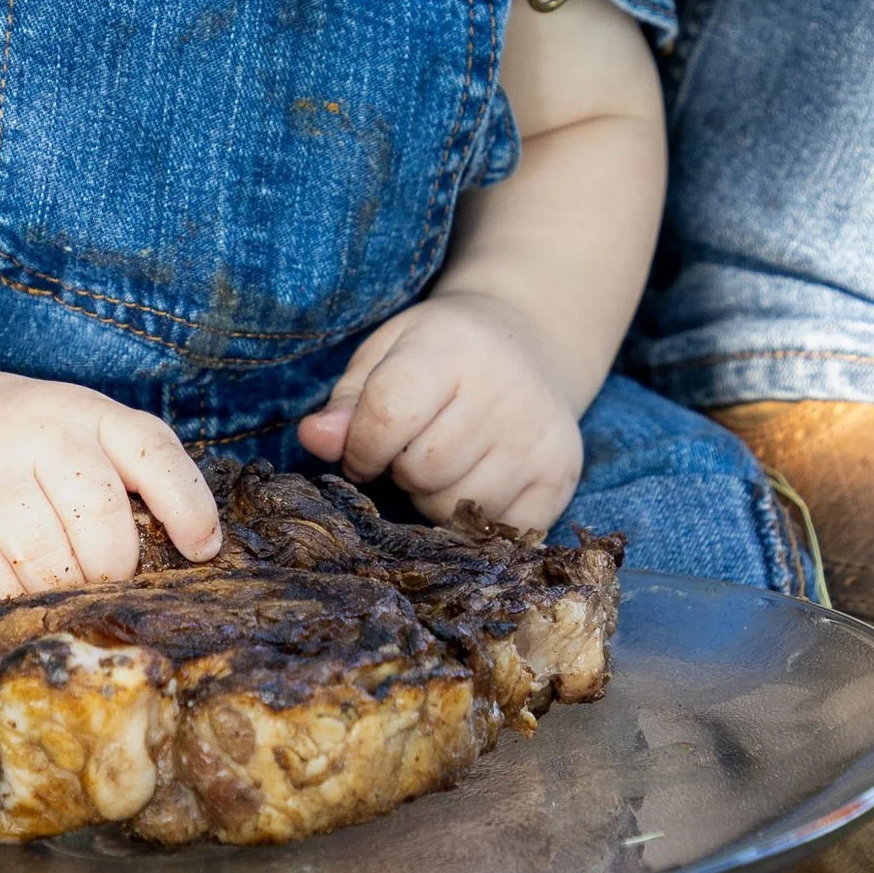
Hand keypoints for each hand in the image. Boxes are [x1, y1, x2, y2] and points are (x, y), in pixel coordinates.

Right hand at [0, 368, 219, 597]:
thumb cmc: (31, 448)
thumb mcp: (88, 437)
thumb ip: (135, 480)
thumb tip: (187, 558)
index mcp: (91, 415)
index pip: (154, 454)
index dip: (187, 507)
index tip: (201, 551)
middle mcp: (39, 432)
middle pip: (97, 514)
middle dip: (113, 567)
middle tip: (109, 585)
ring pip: (40, 552)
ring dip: (62, 589)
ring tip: (66, 594)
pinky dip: (14, 599)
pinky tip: (22, 597)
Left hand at [296, 293, 580, 533]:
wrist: (531, 341)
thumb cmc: (442, 352)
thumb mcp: (388, 354)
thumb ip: (349, 401)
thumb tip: (314, 439)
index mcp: (451, 348)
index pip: (387, 416)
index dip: (360, 447)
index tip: (364, 449)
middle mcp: (504, 391)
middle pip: (422, 469)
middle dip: (402, 471)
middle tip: (415, 449)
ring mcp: (538, 437)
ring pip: (456, 507)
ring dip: (435, 498)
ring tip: (447, 462)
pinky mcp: (559, 475)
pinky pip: (498, 531)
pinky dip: (475, 521)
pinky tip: (478, 482)